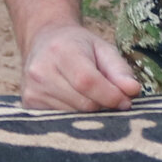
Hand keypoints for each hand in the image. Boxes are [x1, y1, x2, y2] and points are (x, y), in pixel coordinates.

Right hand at [21, 23, 142, 111]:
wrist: (44, 40)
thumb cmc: (79, 46)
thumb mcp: (103, 49)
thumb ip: (120, 70)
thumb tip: (133, 91)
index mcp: (61, 51)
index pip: (88, 82)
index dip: (110, 96)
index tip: (126, 101)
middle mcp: (41, 71)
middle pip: (83, 104)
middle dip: (103, 105)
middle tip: (108, 97)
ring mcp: (32, 90)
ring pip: (73, 116)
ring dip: (89, 113)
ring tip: (88, 96)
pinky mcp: (28, 104)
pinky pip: (60, 121)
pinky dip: (74, 116)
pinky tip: (73, 101)